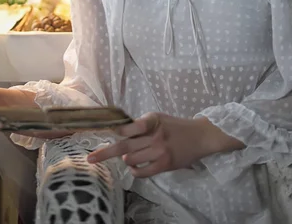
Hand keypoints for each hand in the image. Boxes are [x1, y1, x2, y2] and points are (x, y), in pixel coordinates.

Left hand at [87, 112, 243, 177]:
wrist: (200, 136)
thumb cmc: (175, 126)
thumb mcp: (159, 119)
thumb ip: (141, 125)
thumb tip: (119, 133)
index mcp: (152, 120)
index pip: (128, 127)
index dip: (114, 131)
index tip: (100, 133)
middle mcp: (155, 135)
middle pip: (124, 145)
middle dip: (105, 152)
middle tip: (90, 158)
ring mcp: (160, 151)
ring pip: (130, 159)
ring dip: (125, 160)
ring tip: (130, 157)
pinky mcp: (165, 164)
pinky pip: (142, 171)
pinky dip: (135, 170)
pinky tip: (135, 167)